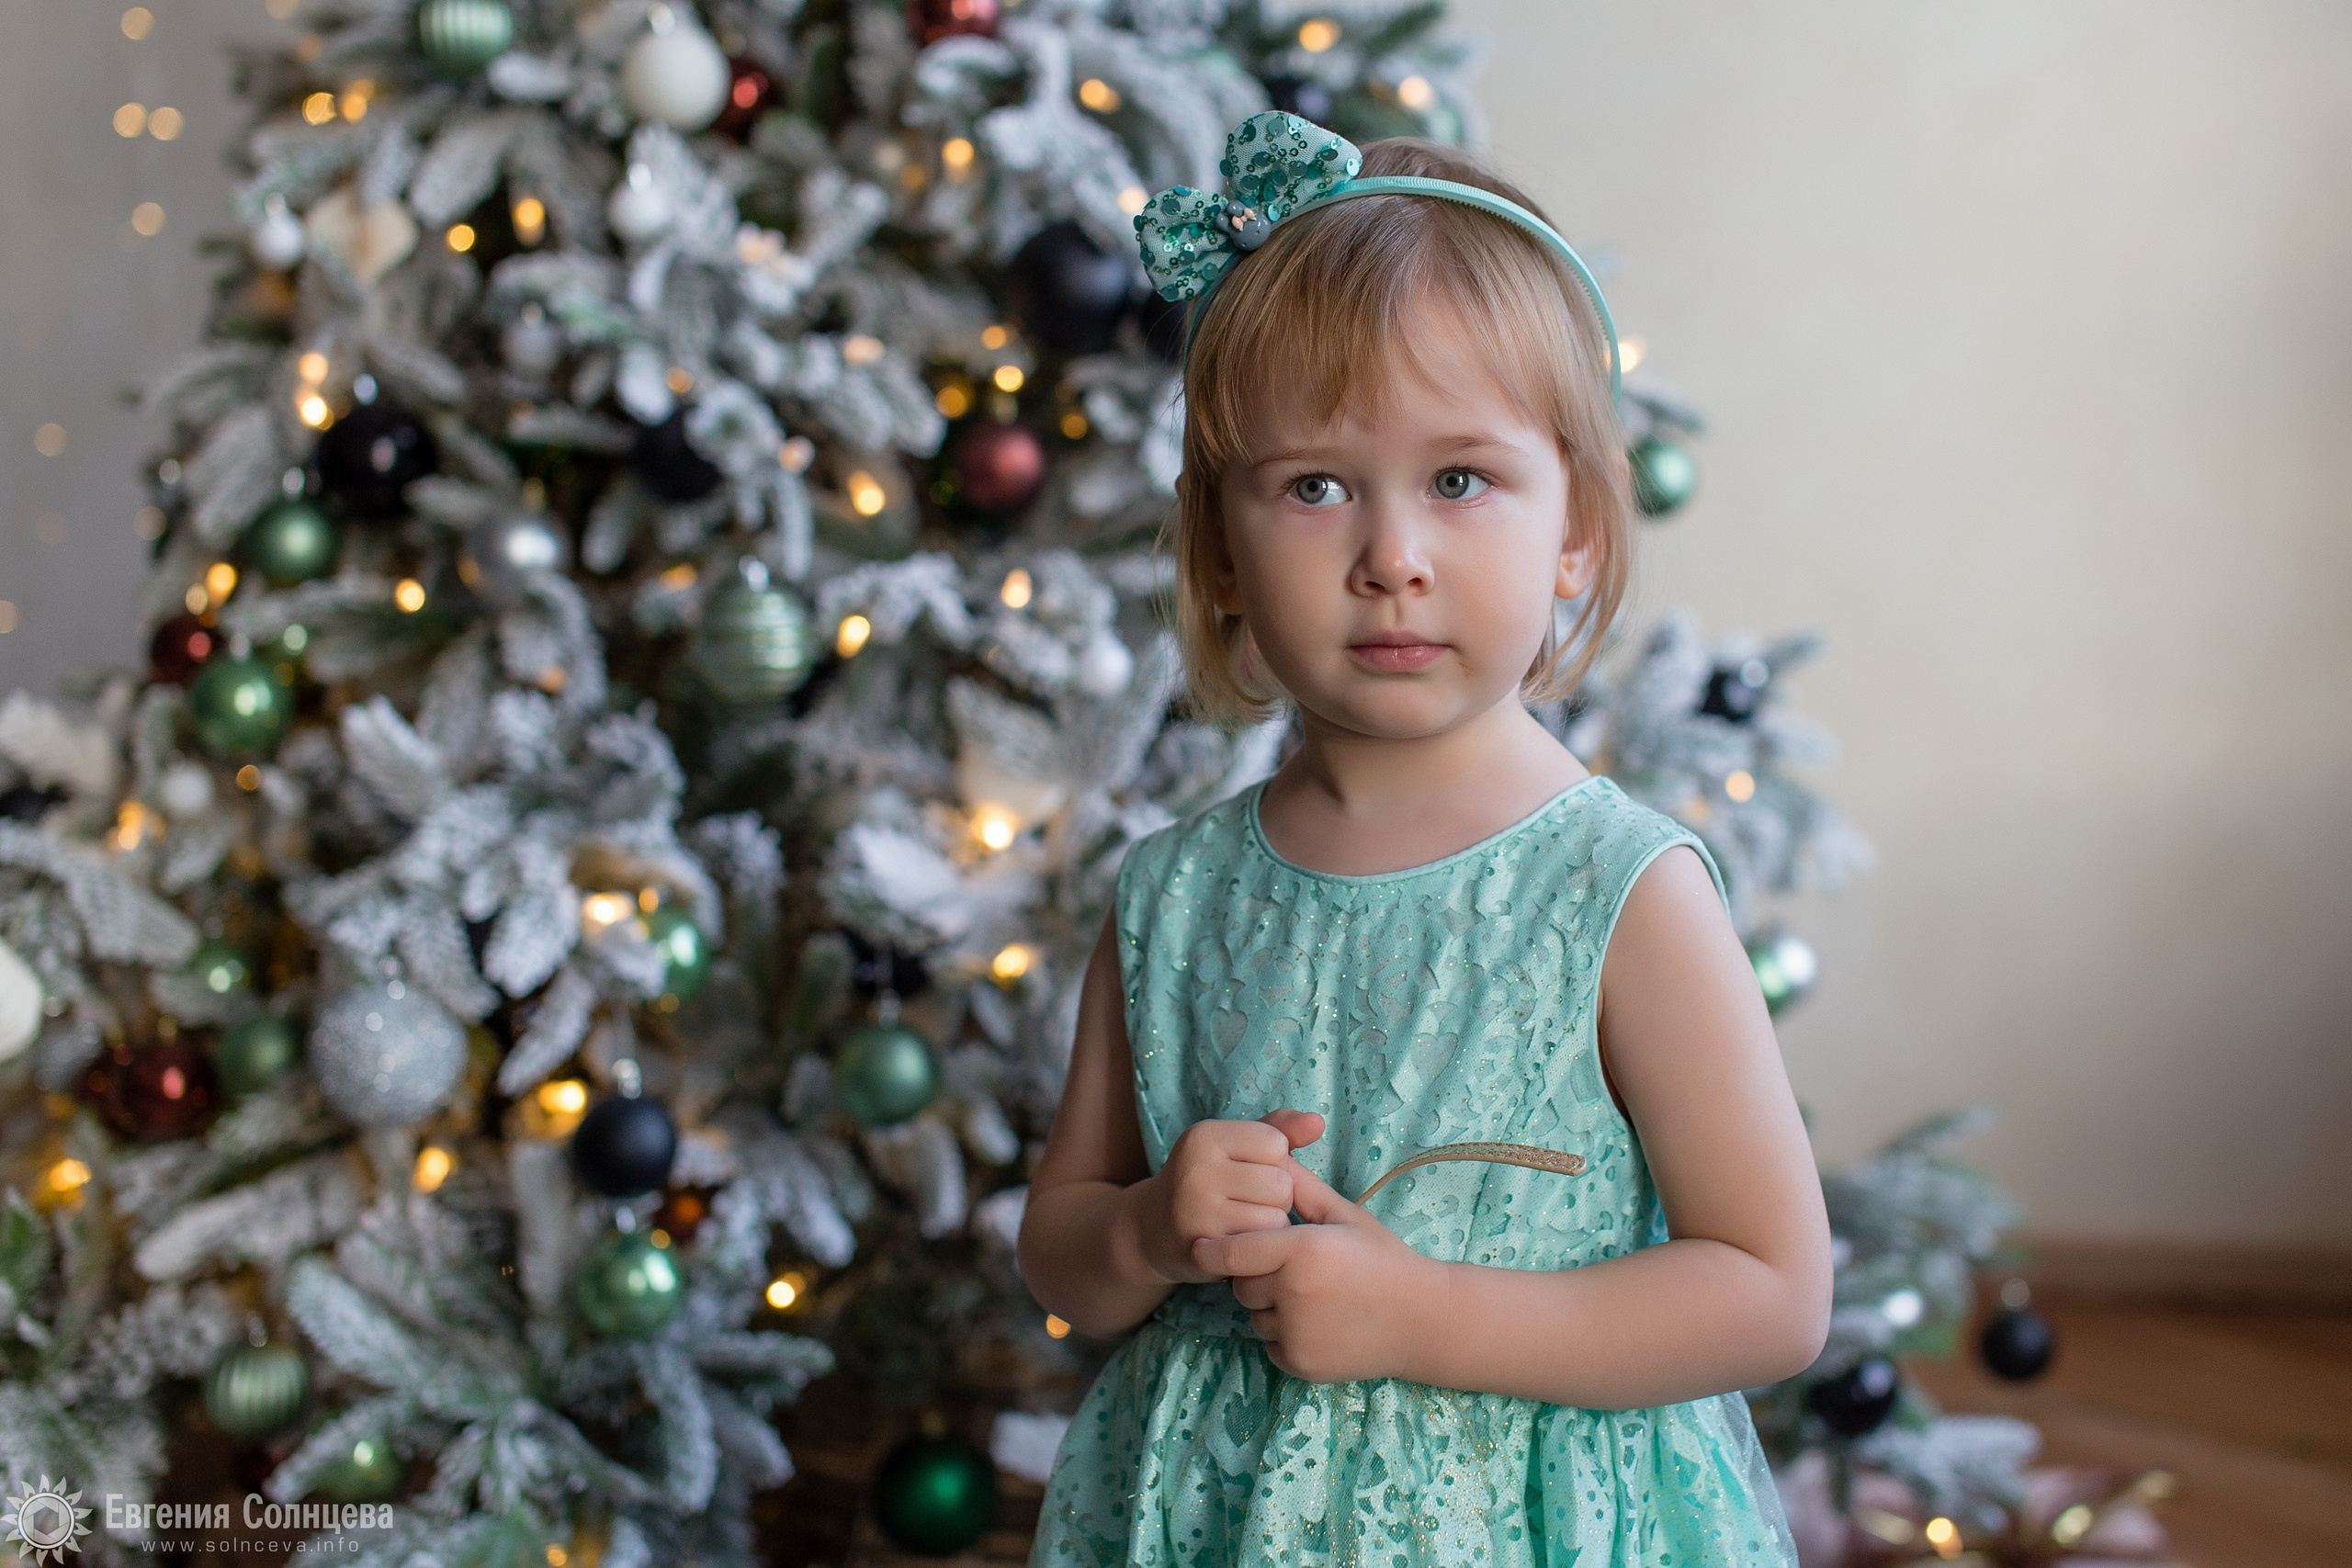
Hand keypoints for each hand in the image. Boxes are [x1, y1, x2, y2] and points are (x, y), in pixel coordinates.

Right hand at [1133, 1109, 1324, 1285]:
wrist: (1150, 1231)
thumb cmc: (1206, 1181)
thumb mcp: (1234, 1146)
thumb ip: (1279, 1129)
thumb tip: (1318, 1122)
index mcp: (1204, 1135)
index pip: (1275, 1143)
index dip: (1273, 1161)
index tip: (1248, 1170)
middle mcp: (1196, 1169)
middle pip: (1281, 1183)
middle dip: (1276, 1196)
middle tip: (1247, 1202)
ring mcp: (1196, 1210)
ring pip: (1276, 1217)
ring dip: (1270, 1224)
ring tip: (1244, 1222)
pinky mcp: (1203, 1247)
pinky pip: (1261, 1246)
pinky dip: (1258, 1247)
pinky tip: (1237, 1242)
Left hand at [1193, 1155, 1449, 1384]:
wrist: (1423, 1320)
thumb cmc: (1384, 1259)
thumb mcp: (1344, 1215)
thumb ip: (1301, 1187)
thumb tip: (1271, 1154)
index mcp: (1302, 1250)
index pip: (1231, 1253)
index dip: (1213, 1250)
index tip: (1203, 1247)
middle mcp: (1293, 1294)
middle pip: (1241, 1285)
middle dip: (1256, 1276)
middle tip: (1292, 1271)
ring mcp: (1297, 1333)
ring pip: (1255, 1317)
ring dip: (1270, 1307)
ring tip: (1312, 1297)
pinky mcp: (1300, 1363)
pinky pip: (1271, 1344)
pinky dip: (1285, 1335)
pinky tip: (1320, 1322)